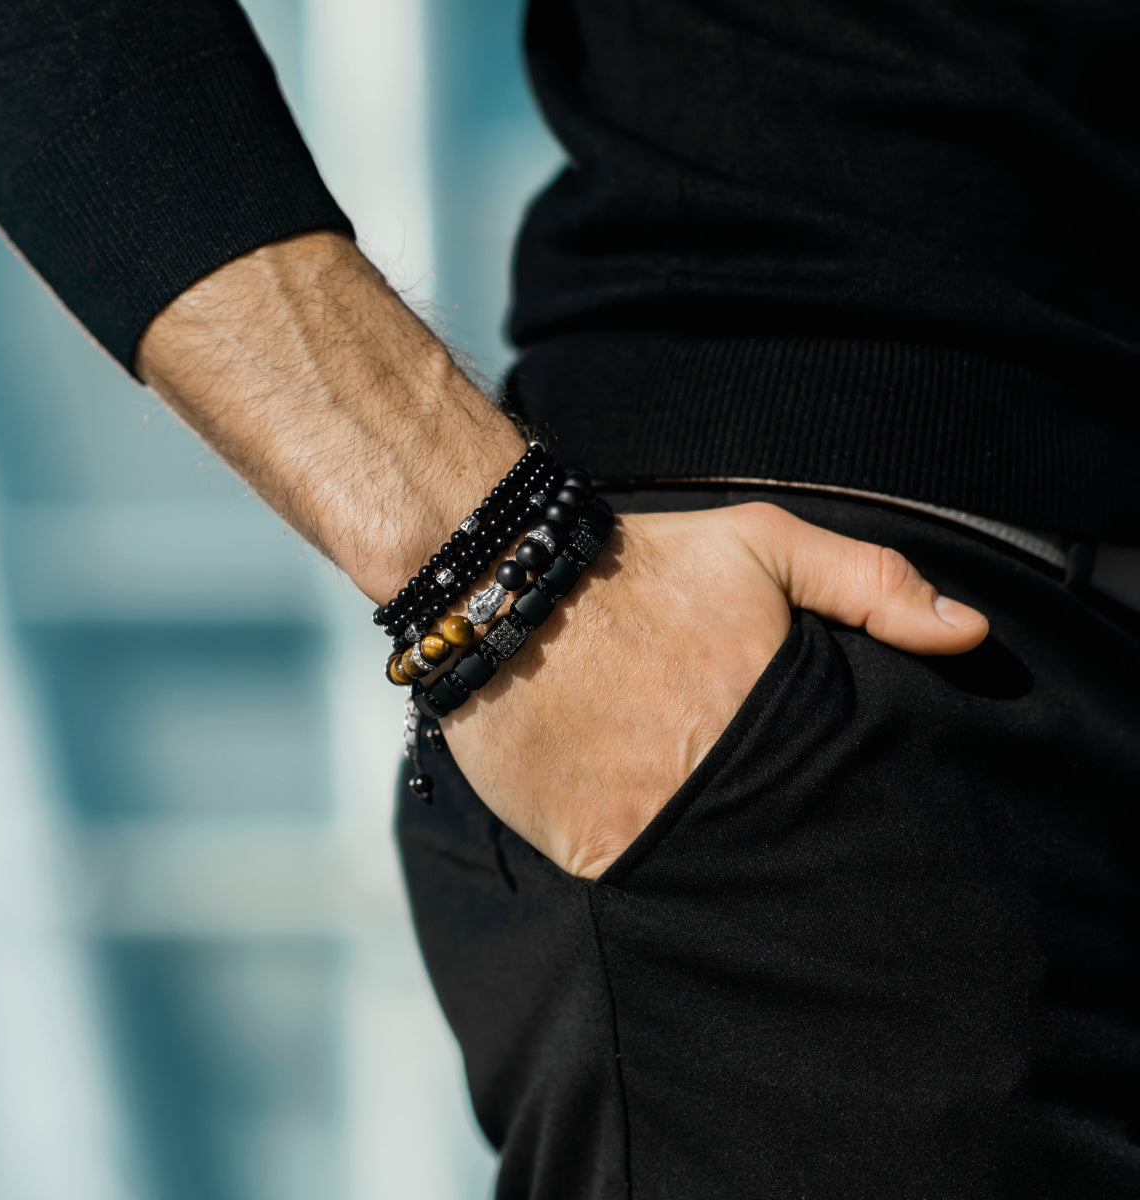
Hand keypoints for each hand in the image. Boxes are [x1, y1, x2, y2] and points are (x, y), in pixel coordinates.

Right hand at [442, 502, 989, 878]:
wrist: (507, 593)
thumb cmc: (642, 568)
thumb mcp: (762, 544)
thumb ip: (870, 581)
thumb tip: (970, 635)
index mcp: (773, 714)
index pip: (849, 790)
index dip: (855, 799)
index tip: (848, 801)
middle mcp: (719, 782)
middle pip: (791, 845)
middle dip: (798, 841)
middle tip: (780, 819)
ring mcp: (652, 827)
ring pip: (721, 880)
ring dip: (731, 871)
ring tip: (723, 838)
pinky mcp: (592, 854)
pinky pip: (646, 891)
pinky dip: (660, 880)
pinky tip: (662, 846)